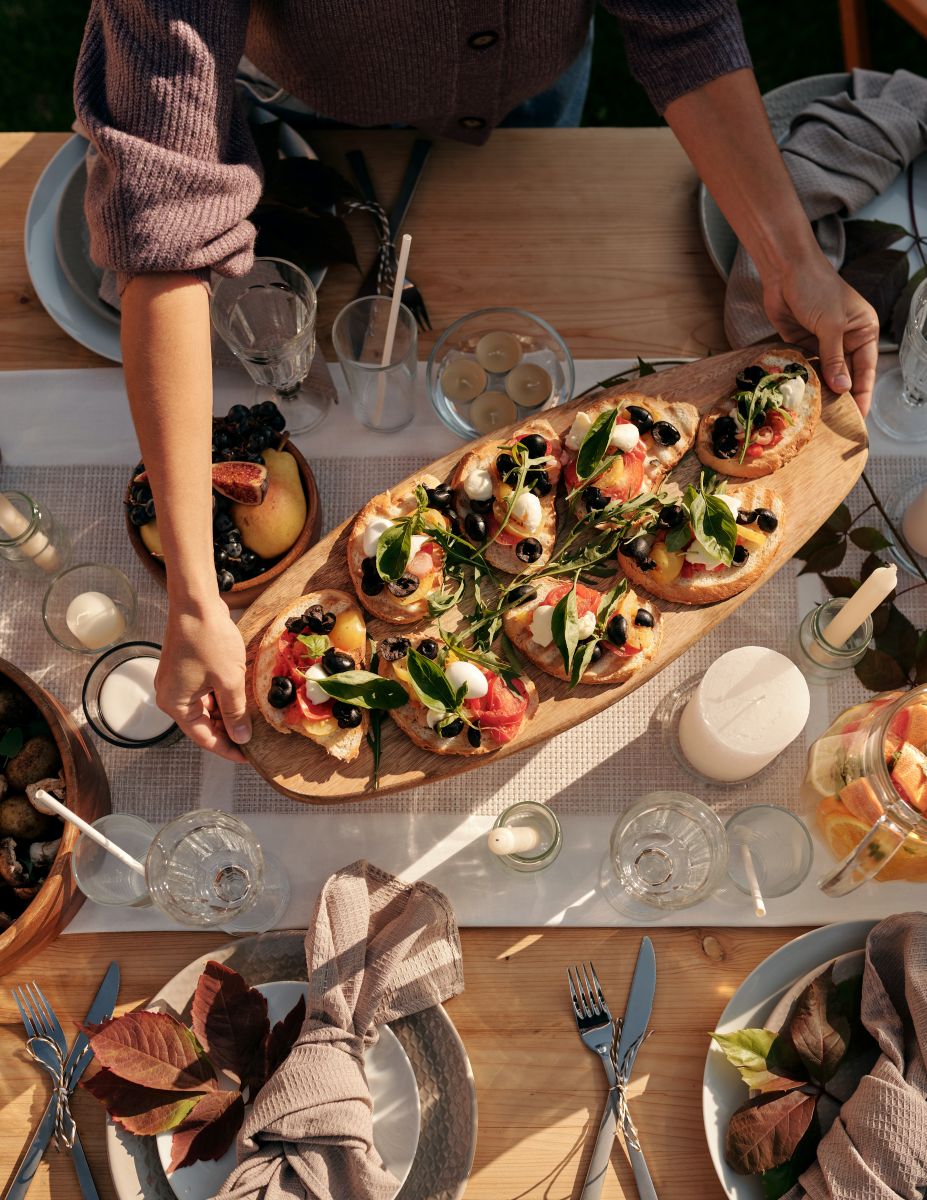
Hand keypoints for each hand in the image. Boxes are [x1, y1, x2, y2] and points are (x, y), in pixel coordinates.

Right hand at [157, 598, 250, 761]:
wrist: (196, 603)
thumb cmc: (209, 640)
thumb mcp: (229, 681)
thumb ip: (236, 713)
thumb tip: (241, 738)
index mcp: (175, 704)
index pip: (204, 738)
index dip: (228, 749)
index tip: (249, 758)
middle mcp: (170, 695)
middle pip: (203, 724)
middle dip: (228, 731)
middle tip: (254, 740)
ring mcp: (176, 681)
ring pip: (205, 708)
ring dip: (226, 714)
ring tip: (251, 721)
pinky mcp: (185, 669)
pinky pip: (204, 692)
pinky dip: (221, 698)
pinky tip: (241, 700)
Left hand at [760, 250, 879, 415]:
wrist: (786, 270)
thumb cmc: (817, 289)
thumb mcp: (831, 325)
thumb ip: (834, 358)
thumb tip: (843, 387)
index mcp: (863, 331)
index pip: (866, 369)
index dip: (863, 393)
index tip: (859, 417)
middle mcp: (845, 339)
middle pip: (845, 374)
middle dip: (841, 396)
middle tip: (836, 422)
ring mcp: (823, 342)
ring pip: (825, 374)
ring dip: (821, 390)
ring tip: (818, 415)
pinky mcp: (802, 343)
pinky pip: (806, 367)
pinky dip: (805, 380)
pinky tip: (802, 396)